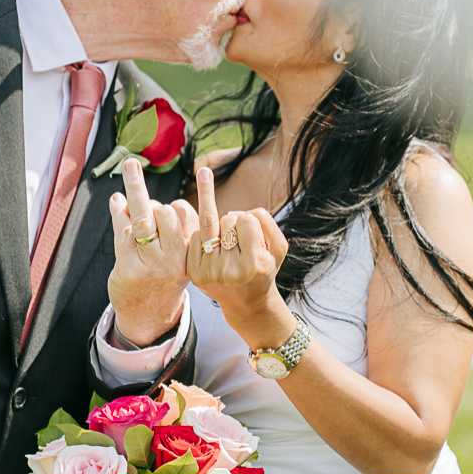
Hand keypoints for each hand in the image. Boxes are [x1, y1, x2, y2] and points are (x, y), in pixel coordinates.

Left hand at [107, 157, 198, 346]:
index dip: (174, 206)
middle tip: (141, 191)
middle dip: (151, 199)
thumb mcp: (175, 252)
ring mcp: (150, 263)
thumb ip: (168, 224)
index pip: (186, 214)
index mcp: (189, 251)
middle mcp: (172, 258)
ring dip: (135, 187)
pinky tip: (116, 202)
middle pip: (165, 214)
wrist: (149, 316)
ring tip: (130, 164)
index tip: (168, 207)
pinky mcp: (129, 268)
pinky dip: (118, 212)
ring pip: (142, 217)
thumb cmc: (162, 274)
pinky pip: (122, 231)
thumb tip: (149, 191)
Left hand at [187, 167, 289, 331]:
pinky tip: (208, 241)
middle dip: (233, 220)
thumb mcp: (278, 247)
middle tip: (238, 239)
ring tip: (204, 170)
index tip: (251, 231)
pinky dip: (201, 233)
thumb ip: (266, 222)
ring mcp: (209, 272)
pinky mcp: (194, 273)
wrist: (246, 302)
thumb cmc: (264, 268)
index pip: (246, 219)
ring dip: (209, 203)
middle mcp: (230, 271)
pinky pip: (194, 235)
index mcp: (253, 264)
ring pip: (208, 223)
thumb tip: (236, 213)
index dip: (249, 219)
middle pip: (227, 219)